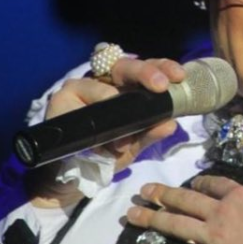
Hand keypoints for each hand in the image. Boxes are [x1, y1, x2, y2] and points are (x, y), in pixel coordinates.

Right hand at [32, 57, 185, 206]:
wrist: (71, 178)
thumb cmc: (104, 155)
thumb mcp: (132, 146)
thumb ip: (150, 134)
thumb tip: (171, 124)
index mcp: (126, 89)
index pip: (146, 69)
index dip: (162, 67)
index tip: (179, 76)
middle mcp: (106, 82)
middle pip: (126, 65)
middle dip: (146, 71)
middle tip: (161, 85)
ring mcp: (83, 86)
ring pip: (105, 75)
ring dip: (118, 96)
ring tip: (129, 120)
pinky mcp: (63, 95)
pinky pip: (83, 90)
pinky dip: (97, 101)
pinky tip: (105, 114)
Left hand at [127, 175, 242, 243]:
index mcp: (241, 197)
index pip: (216, 185)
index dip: (201, 182)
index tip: (192, 182)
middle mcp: (222, 214)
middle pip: (187, 200)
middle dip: (164, 194)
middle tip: (145, 190)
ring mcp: (215, 239)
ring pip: (177, 226)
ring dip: (152, 220)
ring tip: (132, 215)